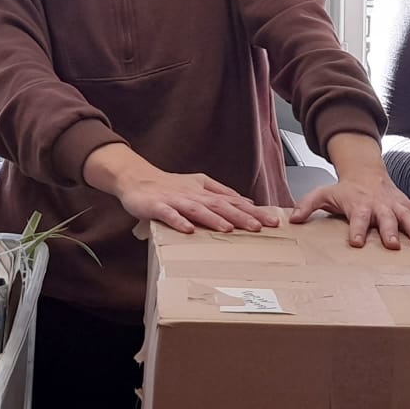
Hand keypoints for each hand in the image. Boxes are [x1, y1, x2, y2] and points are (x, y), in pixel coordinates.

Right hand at [83, 144, 278, 235]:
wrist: (137, 178)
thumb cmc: (169, 185)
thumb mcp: (199, 185)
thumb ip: (222, 193)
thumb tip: (248, 202)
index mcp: (205, 191)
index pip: (233, 201)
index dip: (253, 211)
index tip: (272, 221)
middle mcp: (193, 194)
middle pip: (220, 205)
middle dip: (241, 216)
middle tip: (260, 226)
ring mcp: (175, 200)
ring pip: (198, 209)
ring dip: (213, 219)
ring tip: (229, 229)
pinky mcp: (157, 206)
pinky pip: (169, 214)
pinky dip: (179, 221)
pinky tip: (188, 230)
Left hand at [297, 132, 409, 248]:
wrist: (366, 172)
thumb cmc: (345, 189)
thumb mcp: (323, 193)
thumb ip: (308, 205)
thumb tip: (293, 219)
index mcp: (359, 205)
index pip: (357, 218)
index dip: (356, 230)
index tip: (355, 242)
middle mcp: (380, 206)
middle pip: (386, 219)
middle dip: (390, 231)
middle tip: (393, 245)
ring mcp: (397, 206)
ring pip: (408, 218)